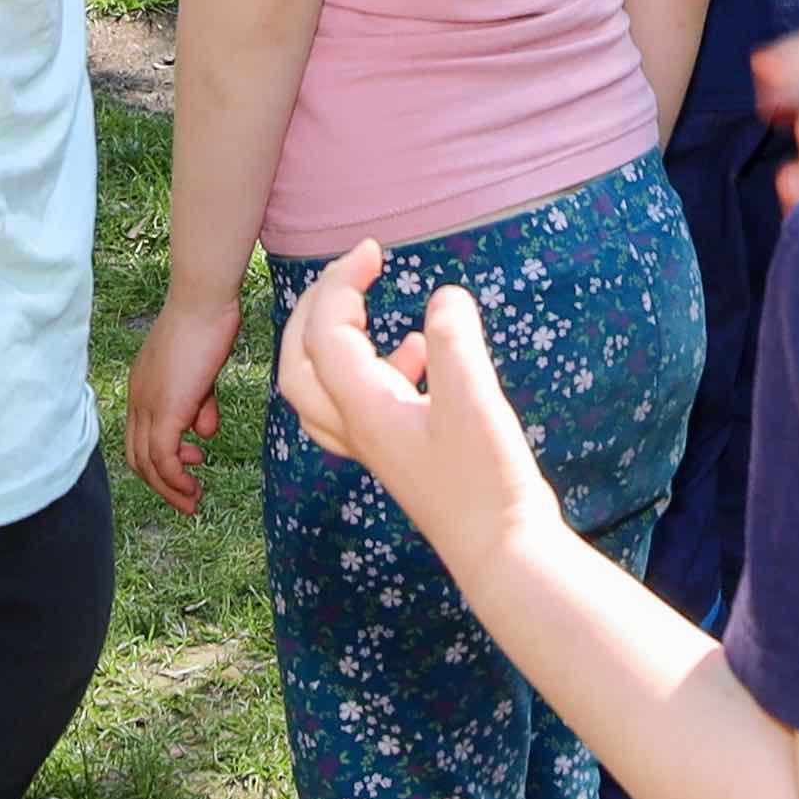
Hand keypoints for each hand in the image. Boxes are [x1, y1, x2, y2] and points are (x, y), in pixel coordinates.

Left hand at [121, 285, 240, 513]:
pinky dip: (175, 479)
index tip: (190, 467)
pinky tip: (194, 485)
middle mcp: (137, 400)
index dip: (160, 461)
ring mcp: (148, 406)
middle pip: (136, 456)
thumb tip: (204, 433)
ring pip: (147, 464)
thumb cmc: (207, 325)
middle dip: (162, 485)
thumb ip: (200, 403)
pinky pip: (163, 458)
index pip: (139, 437)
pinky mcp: (164, 411)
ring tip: (193, 501)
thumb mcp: (203, 373)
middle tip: (188, 500)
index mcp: (142, 389)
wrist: (204, 301)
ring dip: (170, 489)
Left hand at [270, 245, 560, 571]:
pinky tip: (420, 356)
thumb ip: (453, 339)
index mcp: (362, 407)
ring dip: (332, 344)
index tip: (374, 249)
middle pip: (299, 362)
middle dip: (315, 309)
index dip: (341, 281)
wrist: (500, 549)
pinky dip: (372, 373)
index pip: (326, 331)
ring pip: (319, 391)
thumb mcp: (473, 398)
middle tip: (350, 273)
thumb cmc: (484, 479)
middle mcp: (354, 428)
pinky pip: (356, 408)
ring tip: (377, 314)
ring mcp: (372, 446)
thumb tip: (444, 296)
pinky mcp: (396, 457)